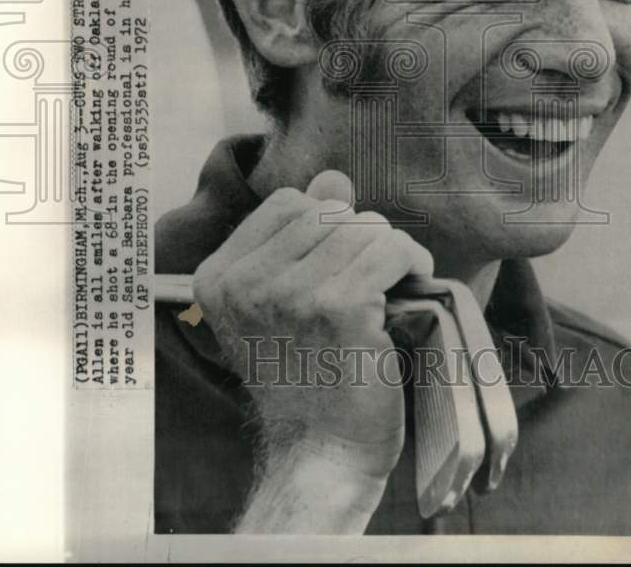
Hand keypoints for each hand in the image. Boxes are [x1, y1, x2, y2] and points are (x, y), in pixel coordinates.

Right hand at [193, 170, 432, 491]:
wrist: (322, 451)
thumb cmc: (306, 376)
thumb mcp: (284, 303)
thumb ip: (304, 235)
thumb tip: (333, 177)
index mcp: (218, 278)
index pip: (285, 204)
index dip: (324, 222)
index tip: (339, 260)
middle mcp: (245, 283)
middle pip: (326, 210)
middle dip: (360, 235)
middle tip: (373, 275)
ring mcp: (291, 294)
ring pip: (363, 226)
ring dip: (389, 249)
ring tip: (391, 283)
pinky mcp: (340, 307)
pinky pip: (390, 250)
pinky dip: (411, 260)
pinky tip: (412, 284)